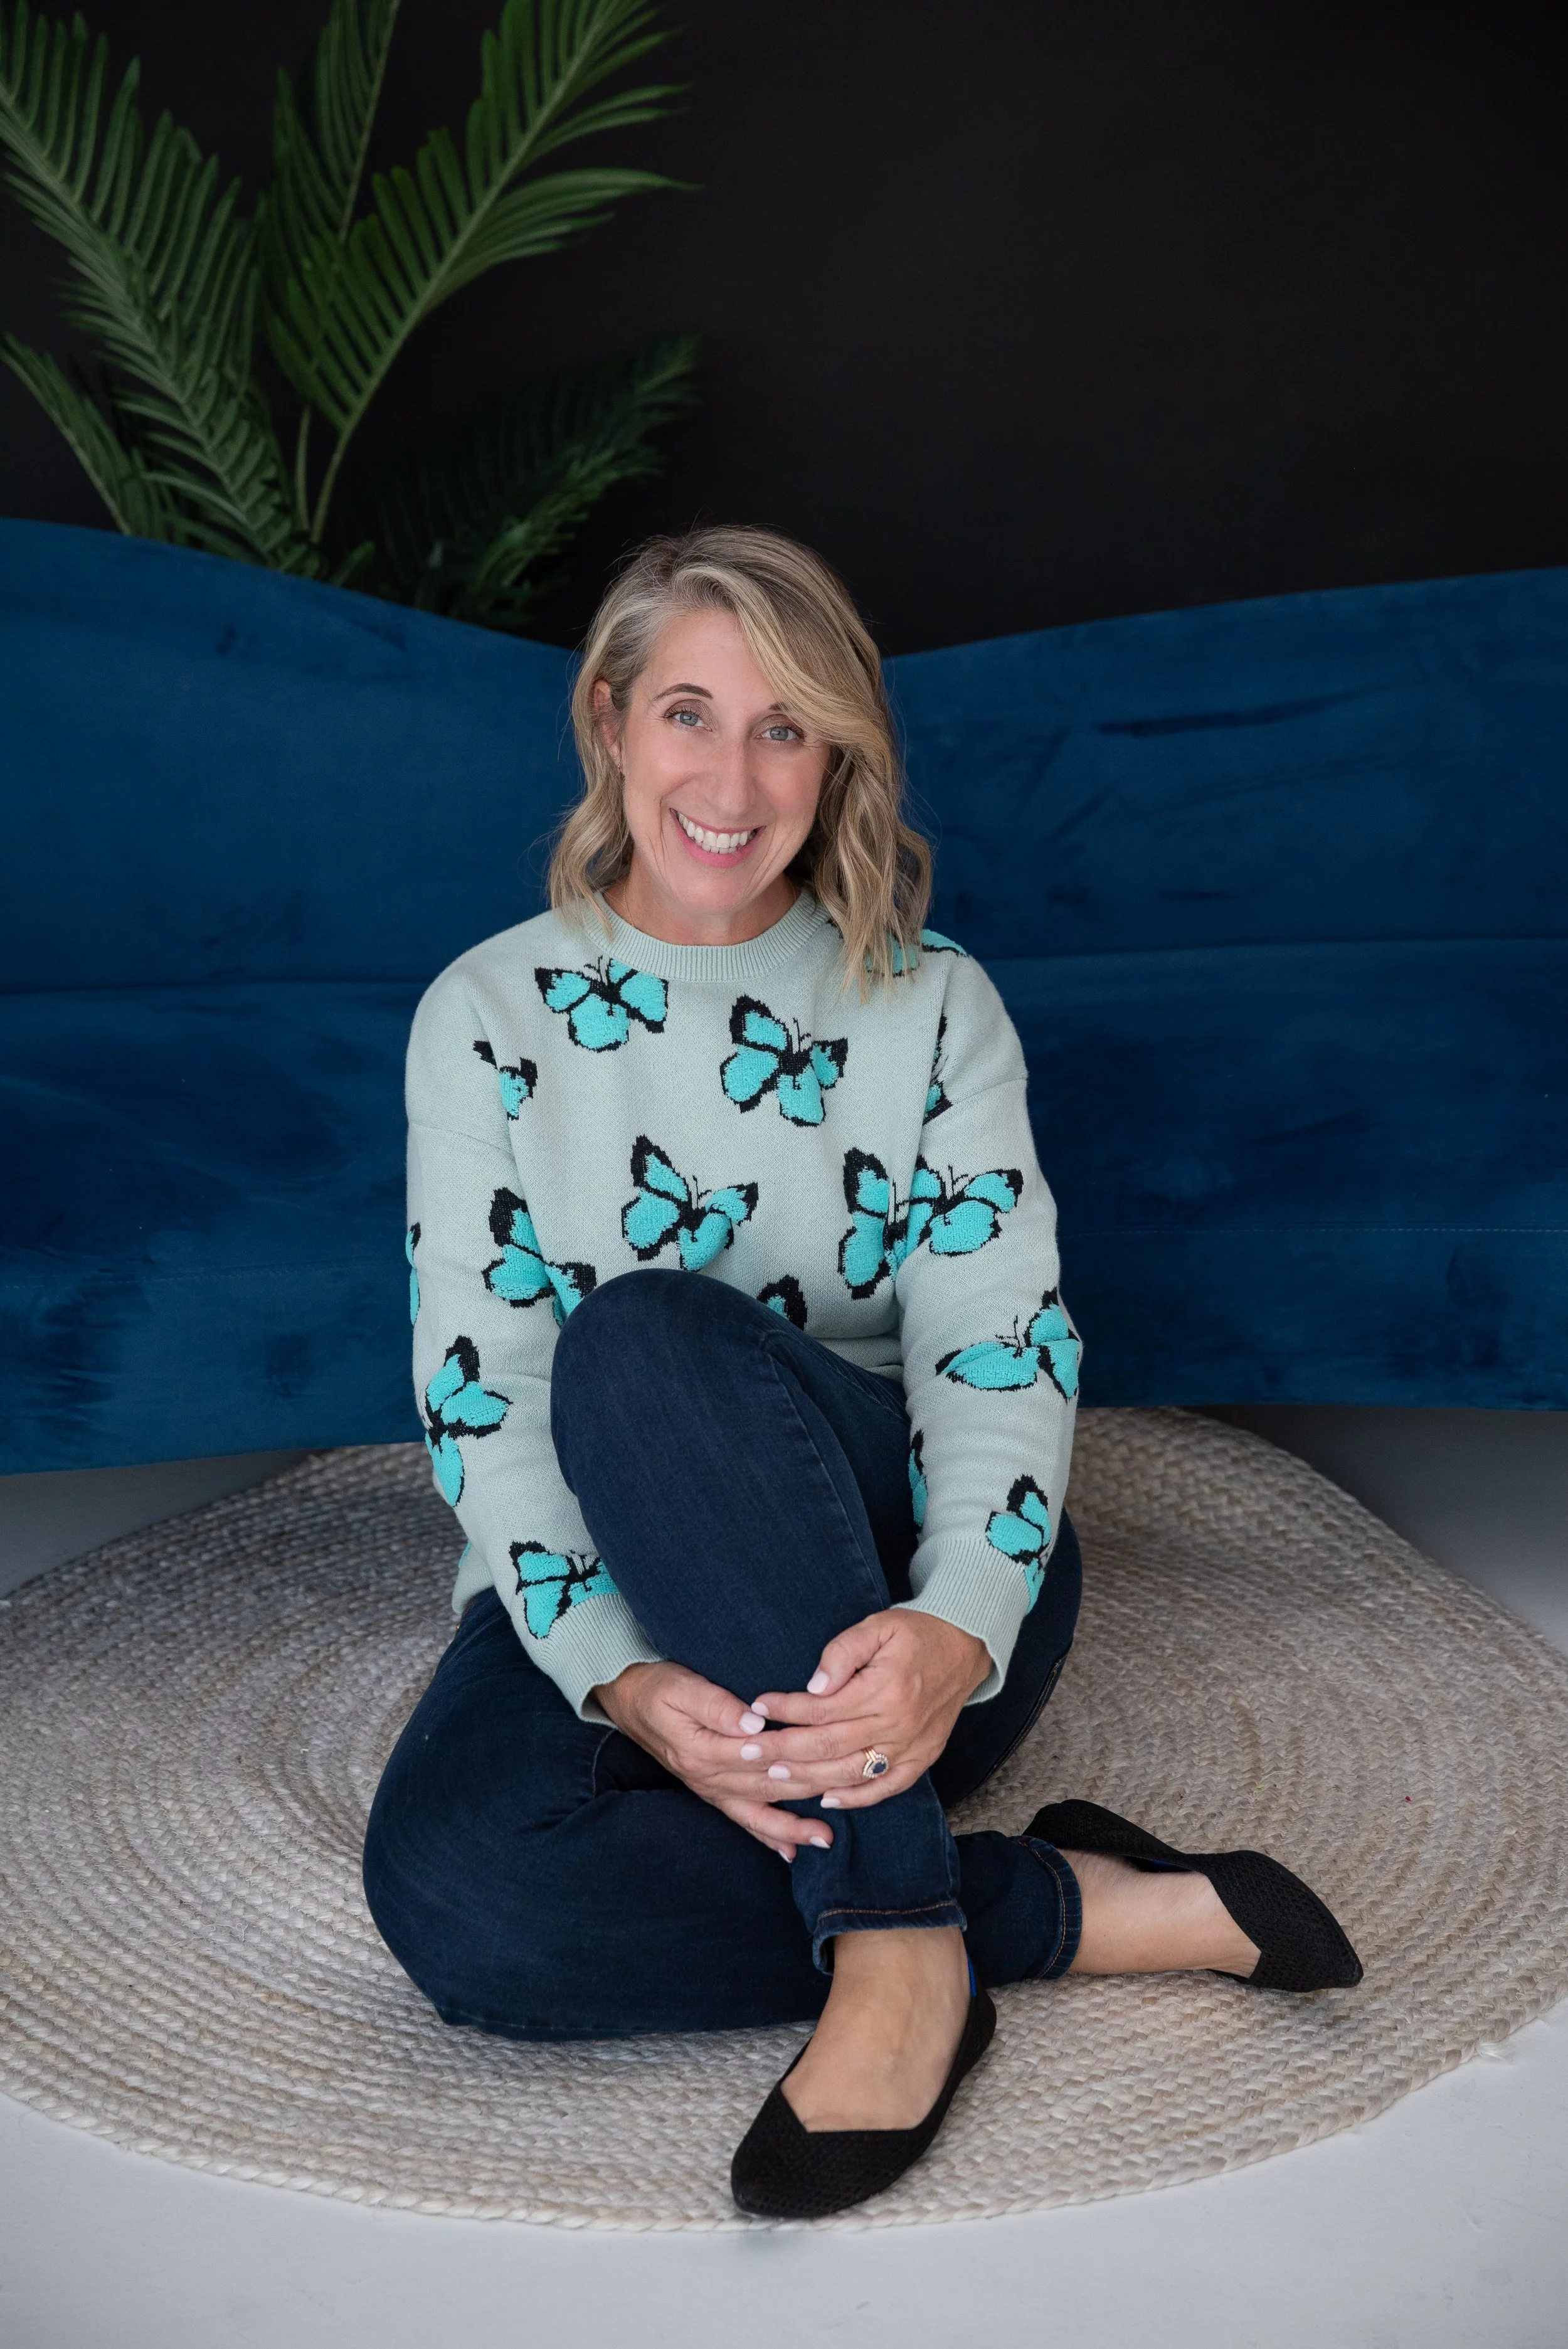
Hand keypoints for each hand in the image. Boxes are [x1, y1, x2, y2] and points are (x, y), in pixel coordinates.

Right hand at [592, 1659, 835, 1859]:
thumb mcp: (682, 1687)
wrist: (628, 1699)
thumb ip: (717, 1705)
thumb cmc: (658, 1687)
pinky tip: (790, 1850)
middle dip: (805, 1795)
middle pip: (764, 1788)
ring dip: (791, 1826)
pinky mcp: (712, 1791)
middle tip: (845, 1799)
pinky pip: (743, 1819)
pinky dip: (767, 1835)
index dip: (793, 1758)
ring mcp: (710, 1788)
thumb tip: (755, 1722)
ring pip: (757, 1812)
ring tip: (824, 1839)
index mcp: (703, 1750)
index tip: (828, 1759)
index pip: (757, 1758)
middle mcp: (707, 1777)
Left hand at [747, 1611, 990, 1812]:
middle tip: (748, 1751)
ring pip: (851, 1772)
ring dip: (809, 1777)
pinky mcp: (922, 1759)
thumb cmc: (916, 1633)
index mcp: (884, 1690)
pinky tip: (826, 1799)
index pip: (822, 1708)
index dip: (787, 1709)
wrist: (966, 1647)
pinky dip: (856, 1798)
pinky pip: (886, 1787)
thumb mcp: (877, 1627)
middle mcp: (897, 1725)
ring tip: (774, 1775)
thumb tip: (813, 1688)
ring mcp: (911, 1747)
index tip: (758, 1707)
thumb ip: (842, 1654)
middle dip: (783, 1750)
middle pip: (829, 1746)